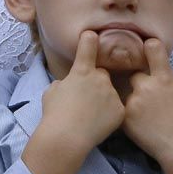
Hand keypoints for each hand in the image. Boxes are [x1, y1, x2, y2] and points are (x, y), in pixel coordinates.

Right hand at [40, 31, 124, 155]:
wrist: (66, 139)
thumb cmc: (54, 114)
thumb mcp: (52, 92)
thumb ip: (64, 83)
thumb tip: (68, 84)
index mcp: (82, 71)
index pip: (88, 45)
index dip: (89, 39)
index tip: (92, 35)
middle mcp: (100, 77)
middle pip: (101, 74)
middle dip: (95, 83)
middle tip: (85, 101)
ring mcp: (112, 93)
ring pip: (109, 92)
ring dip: (103, 99)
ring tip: (91, 116)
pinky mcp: (120, 110)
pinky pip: (116, 109)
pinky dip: (110, 115)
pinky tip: (99, 125)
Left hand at [123, 39, 172, 173]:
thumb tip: (170, 82)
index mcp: (164, 78)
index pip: (153, 49)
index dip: (149, 46)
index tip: (146, 46)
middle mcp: (146, 86)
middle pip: (134, 74)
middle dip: (138, 82)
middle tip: (144, 94)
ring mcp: (134, 102)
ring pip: (126, 93)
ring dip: (132, 100)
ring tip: (140, 114)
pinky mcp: (125, 118)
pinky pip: (121, 110)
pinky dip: (126, 115)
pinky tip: (135, 124)